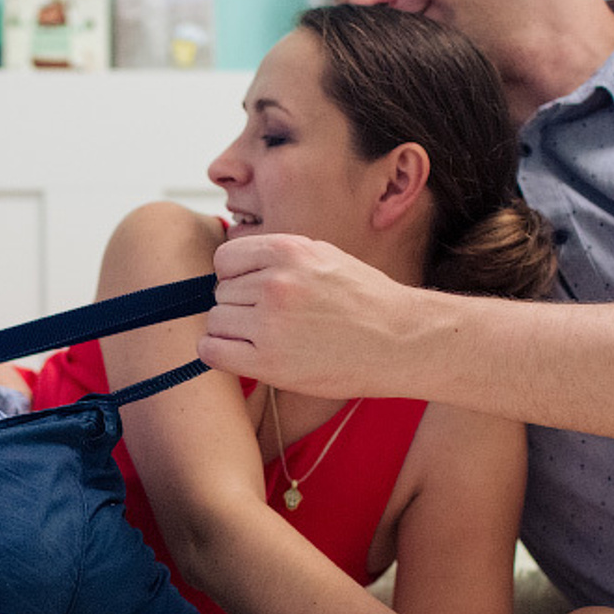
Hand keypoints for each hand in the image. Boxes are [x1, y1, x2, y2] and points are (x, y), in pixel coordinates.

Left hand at [198, 234, 415, 396]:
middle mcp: (276, 283)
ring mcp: (270, 323)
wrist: (401, 341)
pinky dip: (220, 354)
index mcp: (289, 252)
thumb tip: (231, 265)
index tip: (252, 290)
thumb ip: (278, 256)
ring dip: (232, 332)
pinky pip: (212, 351)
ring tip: (266, 339)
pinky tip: (245, 356)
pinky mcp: (269, 362)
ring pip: (215, 321)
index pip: (225, 259)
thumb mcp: (324, 256)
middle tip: (270, 321)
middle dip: (239, 306)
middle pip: (221, 293)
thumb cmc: (365, 301)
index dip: (235, 277)